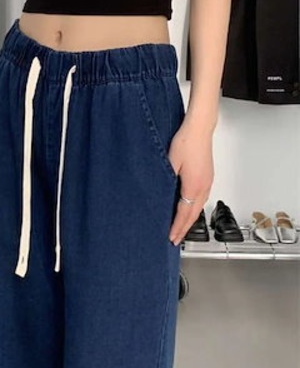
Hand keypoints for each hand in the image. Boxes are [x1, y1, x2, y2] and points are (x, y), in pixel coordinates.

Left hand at [166, 120, 214, 245]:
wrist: (200, 128)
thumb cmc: (186, 141)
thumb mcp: (170, 162)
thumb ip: (166, 179)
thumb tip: (160, 193)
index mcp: (193, 186)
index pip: (184, 214)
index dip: (177, 227)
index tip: (172, 238)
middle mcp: (203, 186)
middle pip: (193, 214)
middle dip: (184, 228)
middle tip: (176, 239)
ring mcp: (207, 181)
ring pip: (199, 207)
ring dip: (190, 218)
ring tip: (182, 227)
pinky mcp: (207, 176)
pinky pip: (202, 198)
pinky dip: (194, 207)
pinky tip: (189, 207)